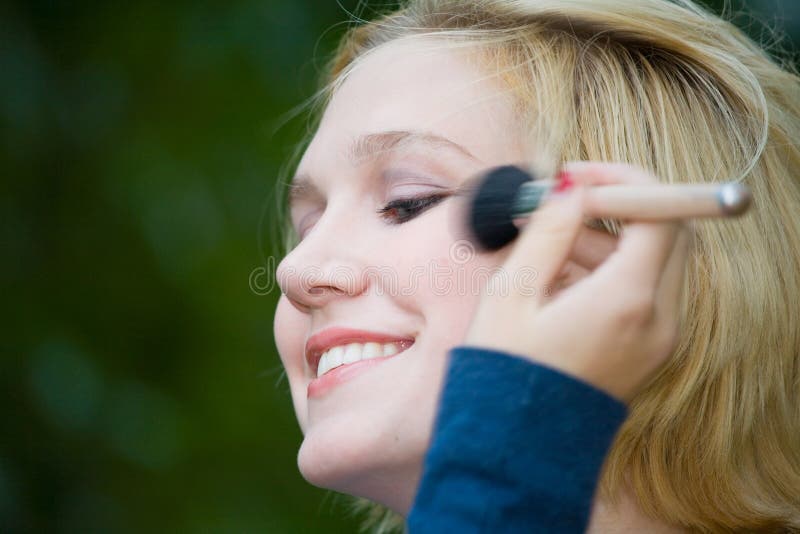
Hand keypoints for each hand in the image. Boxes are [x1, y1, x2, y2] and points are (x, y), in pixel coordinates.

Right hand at [464, 162, 691, 401]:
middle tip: (567, 201)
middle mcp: (659, 319)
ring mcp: (660, 338)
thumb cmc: (504, 369)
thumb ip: (548, 231)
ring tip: (547, 245)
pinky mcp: (649, 350)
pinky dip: (611, 272)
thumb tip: (570, 190)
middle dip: (619, 208)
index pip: (660, 213)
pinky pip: (644, 292)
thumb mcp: (513, 291)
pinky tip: (560, 277)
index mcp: (627, 300)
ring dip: (609, 240)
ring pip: (654, 262)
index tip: (577, 176)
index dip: (622, 181)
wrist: (513, 444)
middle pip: (668, 234)